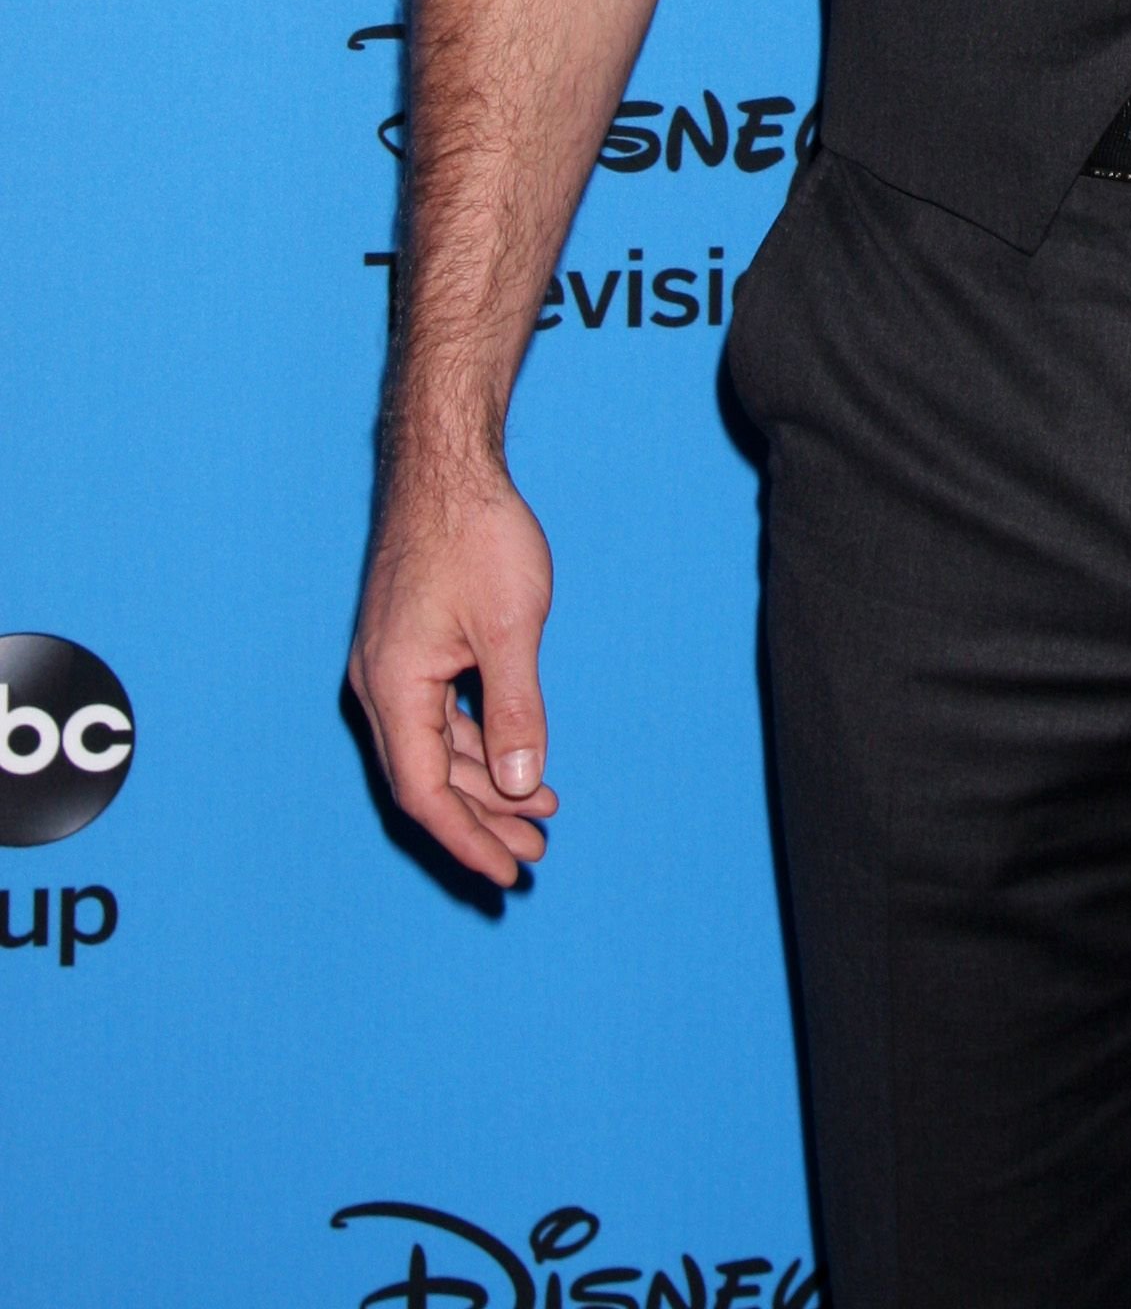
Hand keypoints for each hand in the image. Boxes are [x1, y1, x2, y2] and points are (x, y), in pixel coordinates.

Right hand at [349, 462, 558, 885]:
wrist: (445, 466)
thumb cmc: (475, 535)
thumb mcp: (510, 627)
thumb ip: (515, 711)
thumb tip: (522, 786)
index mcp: (395, 689)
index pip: (424, 793)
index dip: (467, 839)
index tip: (507, 872)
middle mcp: (381, 686)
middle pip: (428, 780)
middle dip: (482, 822)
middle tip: (534, 856)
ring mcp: (393, 667)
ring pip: (435, 750)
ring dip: (485, 784)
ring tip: (541, 812)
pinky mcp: (410, 648)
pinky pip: (438, 717)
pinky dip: (478, 743)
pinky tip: (516, 759)